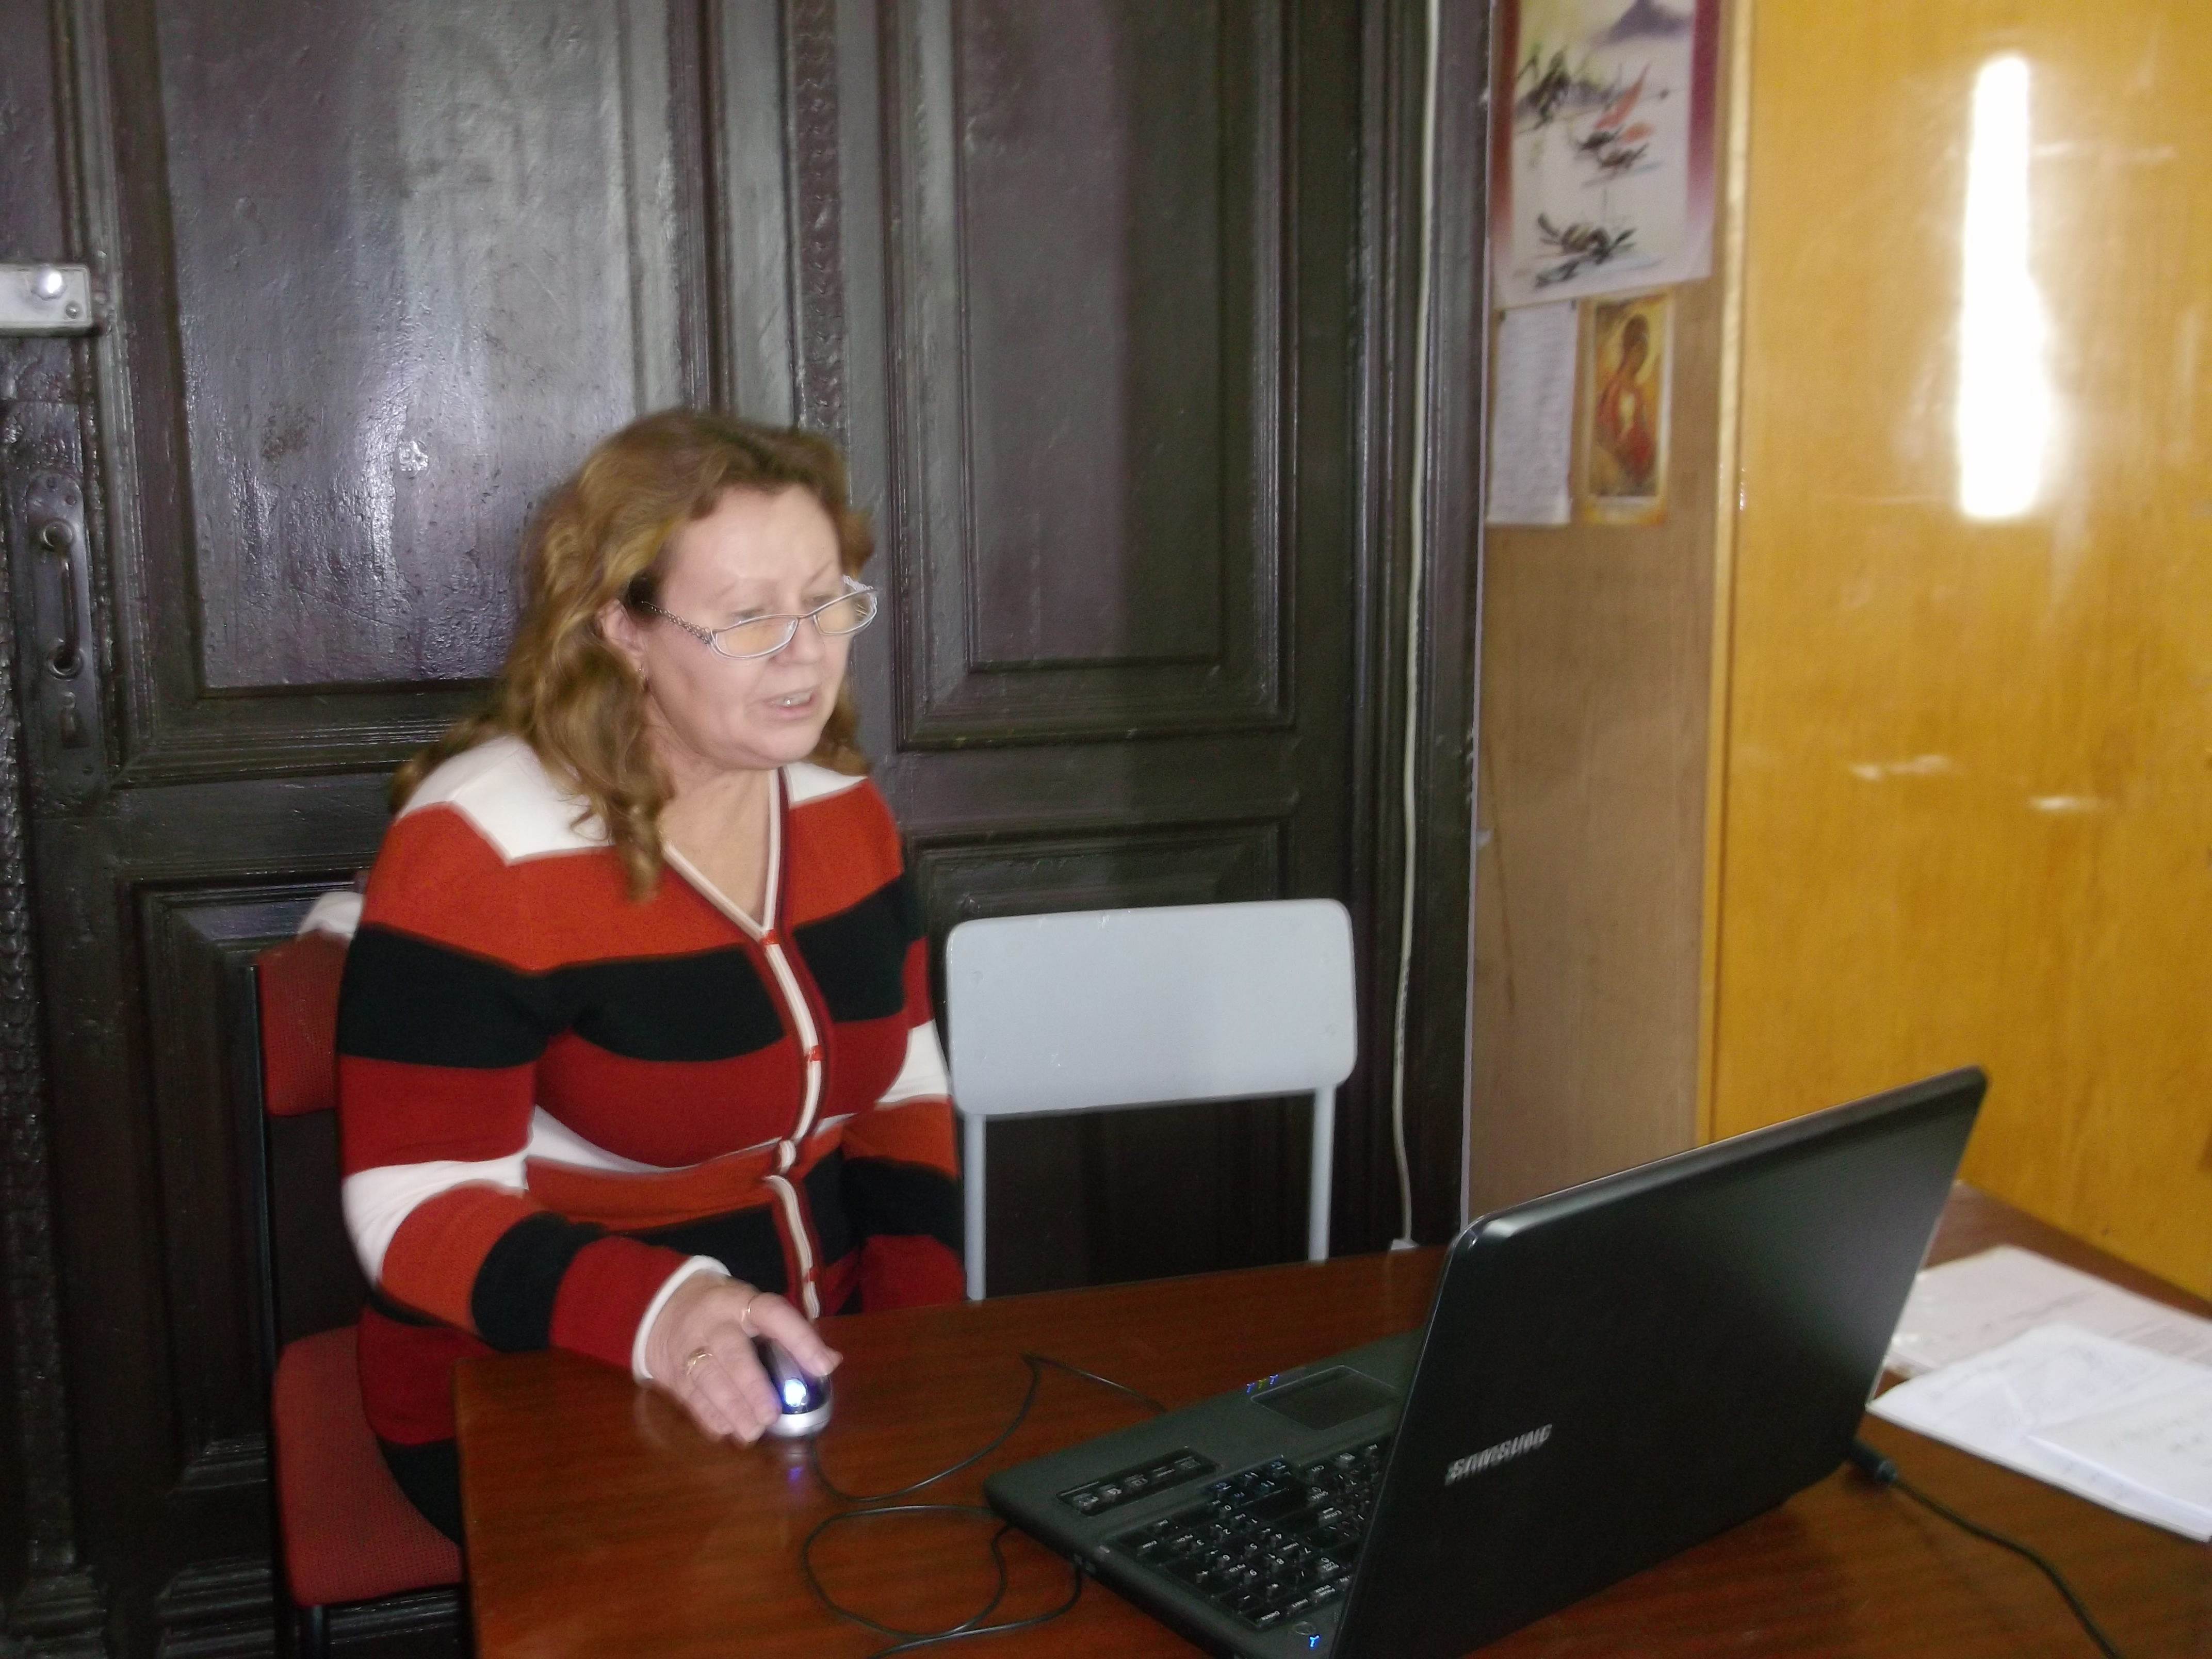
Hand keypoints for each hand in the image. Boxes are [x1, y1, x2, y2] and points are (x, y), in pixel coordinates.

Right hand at [642, 1274, 841, 1442]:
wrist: (666, 1305)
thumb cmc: (727, 1312)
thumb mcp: (756, 1309)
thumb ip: (791, 1333)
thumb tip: (831, 1361)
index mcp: (742, 1302)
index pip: (774, 1314)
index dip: (799, 1339)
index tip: (822, 1368)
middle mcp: (714, 1322)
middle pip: (731, 1352)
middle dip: (751, 1386)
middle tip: (771, 1416)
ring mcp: (688, 1345)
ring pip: (706, 1378)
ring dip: (730, 1408)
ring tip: (752, 1432)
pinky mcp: (672, 1370)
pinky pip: (689, 1395)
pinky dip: (708, 1415)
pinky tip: (726, 1431)